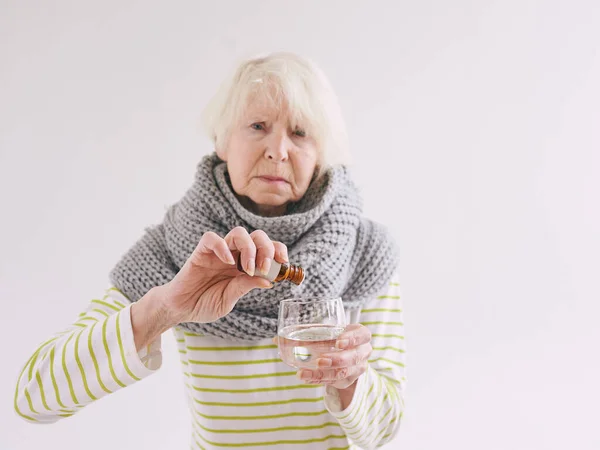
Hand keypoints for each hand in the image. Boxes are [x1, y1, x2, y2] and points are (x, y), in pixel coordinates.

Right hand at [159, 227, 288, 323]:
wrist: (181, 308)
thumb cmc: (204, 304)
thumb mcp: (229, 299)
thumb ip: (245, 287)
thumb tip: (269, 281)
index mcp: (244, 265)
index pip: (266, 249)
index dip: (278, 251)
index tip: (285, 263)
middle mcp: (234, 255)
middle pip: (257, 236)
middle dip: (267, 248)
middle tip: (265, 267)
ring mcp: (218, 252)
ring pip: (238, 233)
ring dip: (249, 248)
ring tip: (248, 268)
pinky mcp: (201, 252)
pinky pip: (211, 238)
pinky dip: (222, 246)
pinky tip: (228, 261)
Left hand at [297, 324, 371, 389]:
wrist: (344, 352)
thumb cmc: (334, 337)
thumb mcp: (325, 332)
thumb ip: (305, 333)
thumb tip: (277, 340)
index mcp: (361, 335)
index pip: (362, 335)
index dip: (352, 338)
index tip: (338, 342)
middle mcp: (363, 352)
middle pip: (353, 357)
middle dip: (336, 360)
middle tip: (319, 361)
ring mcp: (357, 368)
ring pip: (342, 373)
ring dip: (323, 374)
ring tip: (304, 373)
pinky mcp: (348, 380)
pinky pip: (334, 382)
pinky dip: (318, 379)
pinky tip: (305, 377)